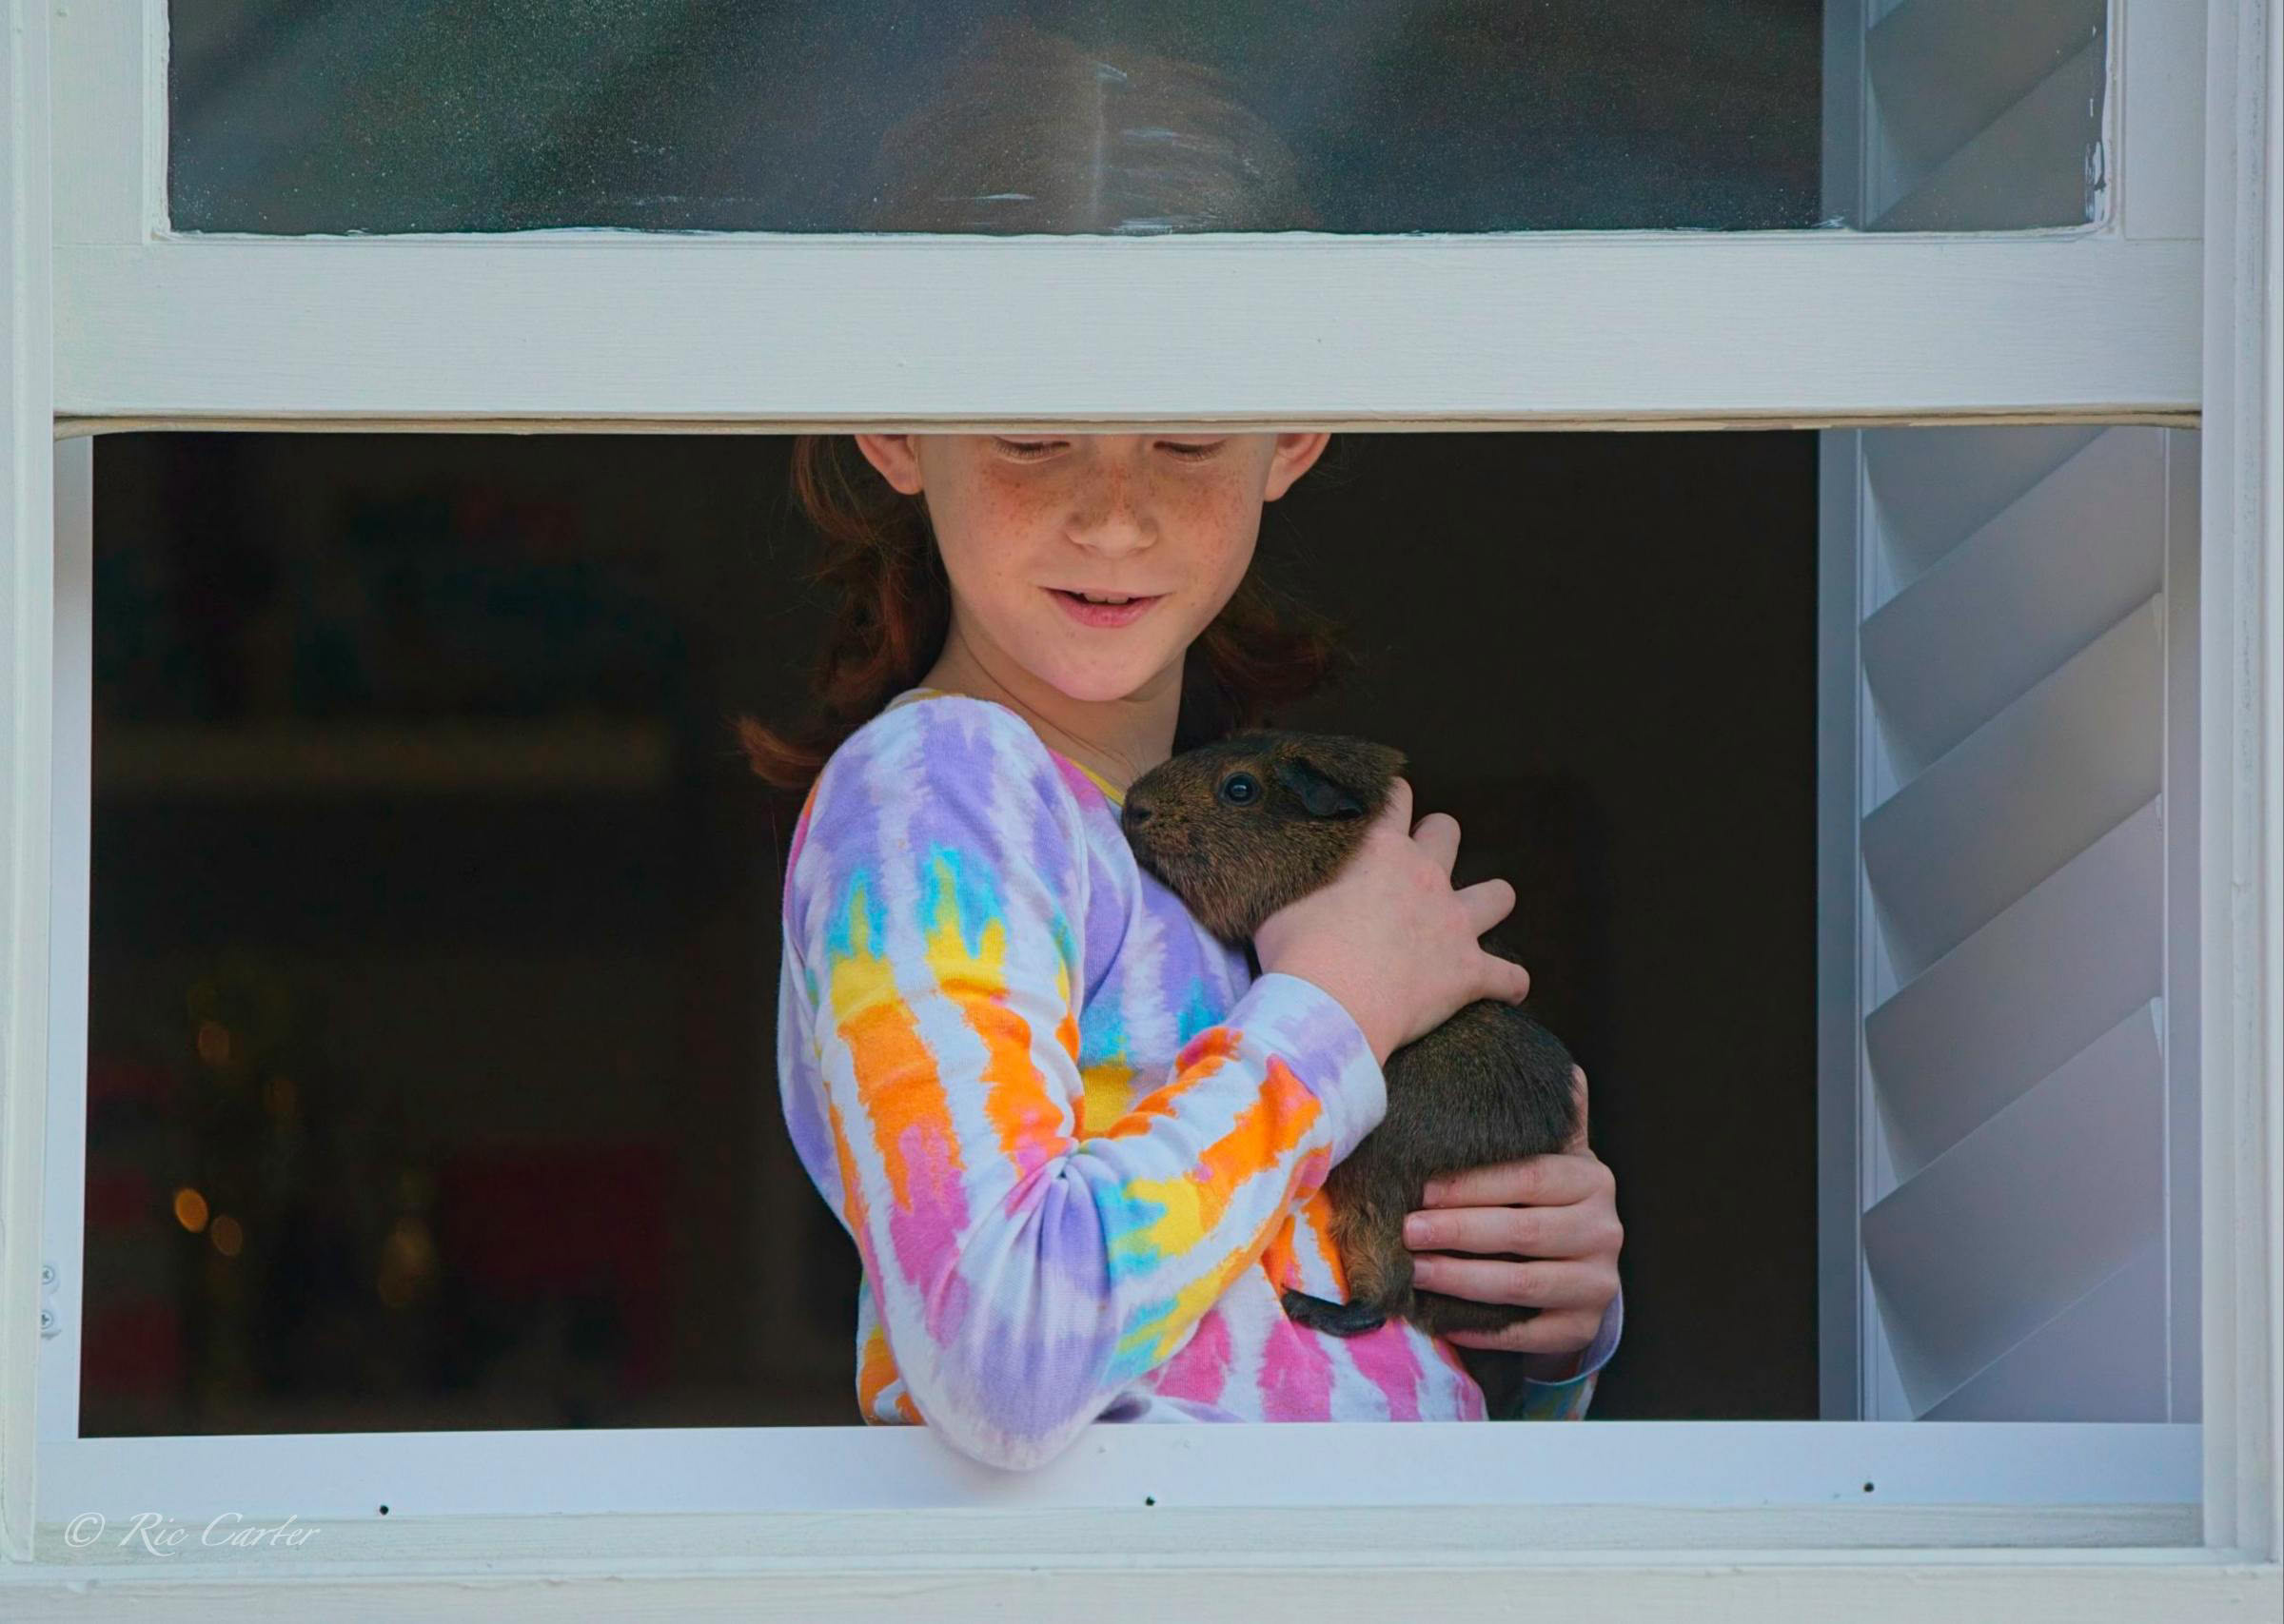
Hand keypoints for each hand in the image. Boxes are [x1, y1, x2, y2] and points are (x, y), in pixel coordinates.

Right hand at [1255, 778, 1533, 1066]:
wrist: (1328, 1005)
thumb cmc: (1295, 949)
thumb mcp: (1277, 893)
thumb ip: (1289, 868)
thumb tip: (1270, 852)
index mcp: (1378, 849)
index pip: (1394, 798)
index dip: (1391, 798)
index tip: (1385, 805)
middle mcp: (1424, 875)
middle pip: (1447, 832)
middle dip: (1437, 841)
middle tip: (1414, 867)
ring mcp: (1453, 922)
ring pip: (1497, 895)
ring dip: (1487, 903)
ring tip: (1472, 918)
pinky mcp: (1470, 971)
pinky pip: (1509, 977)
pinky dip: (1508, 983)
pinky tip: (1504, 989)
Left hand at [1403, 1065, 1621, 1379]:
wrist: (1575, 1273)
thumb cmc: (1542, 1204)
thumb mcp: (1550, 1158)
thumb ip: (1549, 1117)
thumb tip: (1559, 1065)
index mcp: (1592, 1180)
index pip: (1531, 1177)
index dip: (1474, 1183)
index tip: (1422, 1186)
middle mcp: (1604, 1231)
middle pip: (1524, 1231)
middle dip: (1458, 1230)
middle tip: (1406, 1229)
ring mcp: (1597, 1284)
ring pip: (1522, 1283)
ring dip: (1460, 1278)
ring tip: (1413, 1269)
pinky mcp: (1582, 1328)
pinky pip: (1525, 1332)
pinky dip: (1479, 1326)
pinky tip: (1438, 1316)